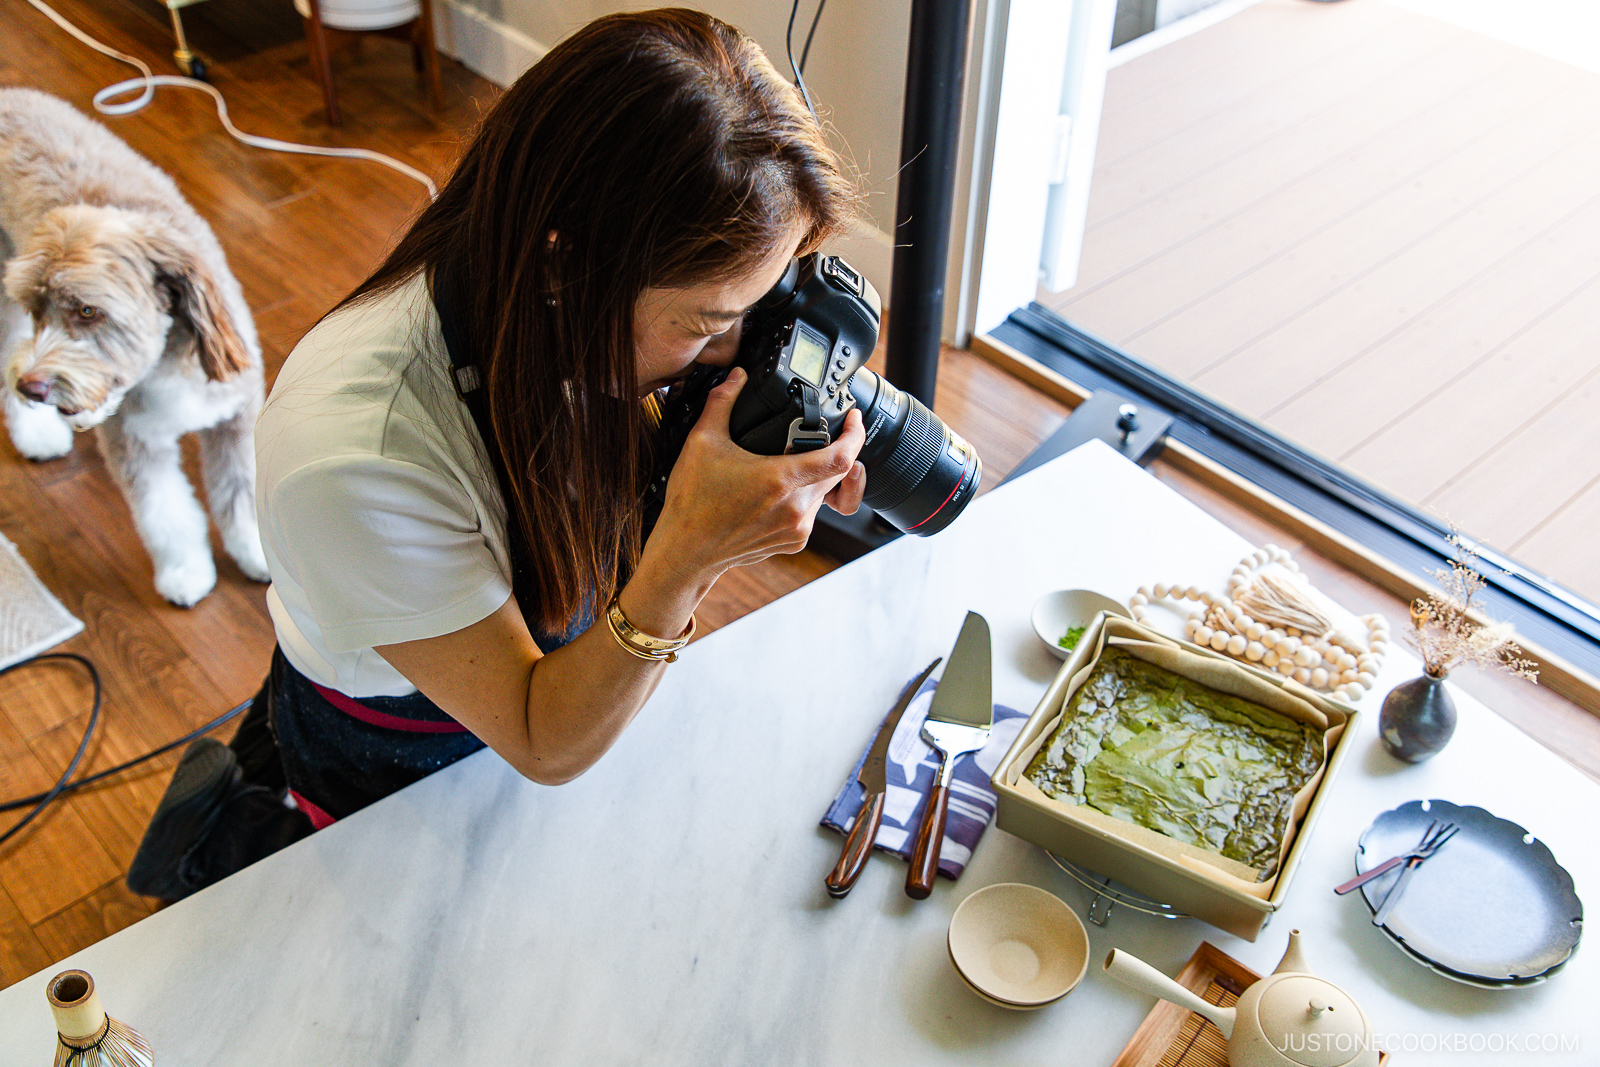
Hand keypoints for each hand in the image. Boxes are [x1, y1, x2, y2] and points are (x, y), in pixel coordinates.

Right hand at [644, 367, 865, 584]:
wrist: (687, 549)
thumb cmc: (693, 502)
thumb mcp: (702, 442)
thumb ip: (722, 402)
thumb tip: (736, 376)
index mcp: (781, 479)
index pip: (841, 457)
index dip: (855, 435)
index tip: (853, 420)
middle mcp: (796, 508)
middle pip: (836, 473)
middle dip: (832, 451)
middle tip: (815, 437)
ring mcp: (797, 528)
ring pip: (824, 493)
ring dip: (815, 476)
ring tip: (787, 466)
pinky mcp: (794, 542)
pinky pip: (811, 514)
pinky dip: (802, 499)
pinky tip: (778, 493)